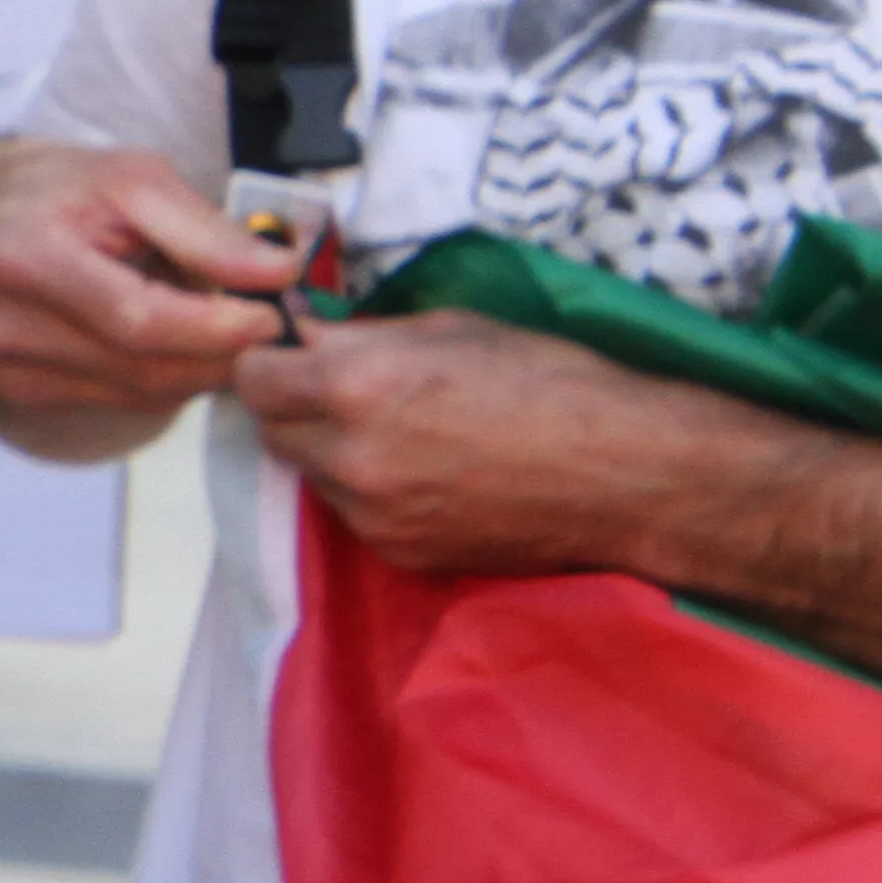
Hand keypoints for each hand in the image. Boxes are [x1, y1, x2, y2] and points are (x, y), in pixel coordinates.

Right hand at [0, 137, 299, 461]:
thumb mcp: (128, 180)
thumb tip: (277, 273)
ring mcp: (2, 364)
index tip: (269, 314)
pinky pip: (117, 400)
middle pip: (142, 366)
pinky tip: (169, 343)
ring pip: (137, 392)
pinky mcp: (13, 389)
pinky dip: (161, 378)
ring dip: (197, 370)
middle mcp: (1, 320)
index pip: (137, 317)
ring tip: (217, 327)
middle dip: (220, 354)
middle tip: (263, 327)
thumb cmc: (50, 192)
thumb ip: (203, 229)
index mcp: (23, 255)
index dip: (216, 327)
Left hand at [230, 306, 787, 576]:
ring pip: (311, 474)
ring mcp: (372, 514)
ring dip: (331, 450)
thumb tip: (309, 337)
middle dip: (294, 405)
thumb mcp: (450, 329)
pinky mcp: (400, 553)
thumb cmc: (552, 382)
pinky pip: (354, 513)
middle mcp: (349, 456)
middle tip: (342, 388)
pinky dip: (370, 491)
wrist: (629, 474)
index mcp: (354, 385)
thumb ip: (363, 336)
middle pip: (271, 429)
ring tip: (399, 430)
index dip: (270, 359)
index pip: (252, 376)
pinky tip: (427, 470)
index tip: (292, 353)